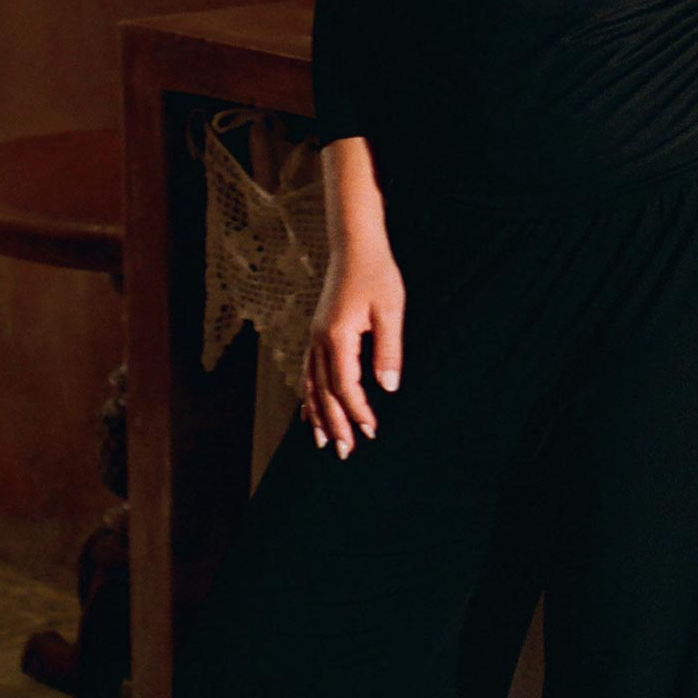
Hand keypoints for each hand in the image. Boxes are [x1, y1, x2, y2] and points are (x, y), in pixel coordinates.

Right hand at [299, 243, 403, 455]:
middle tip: (344, 452)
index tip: (371, 430)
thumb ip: (388, 350)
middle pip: (323, 392)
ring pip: (311, 385)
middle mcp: (319, 340)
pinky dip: (308, 395)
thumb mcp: (391, 311)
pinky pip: (307, 372)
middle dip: (334, 424)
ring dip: (317, 415)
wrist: (355, 246)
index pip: (345, 385)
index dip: (357, 410)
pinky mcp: (316, 333)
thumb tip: (389, 387)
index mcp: (337, 336)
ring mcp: (314, 337)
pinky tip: (309, 410)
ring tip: (321, 441)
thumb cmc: (377, 274)